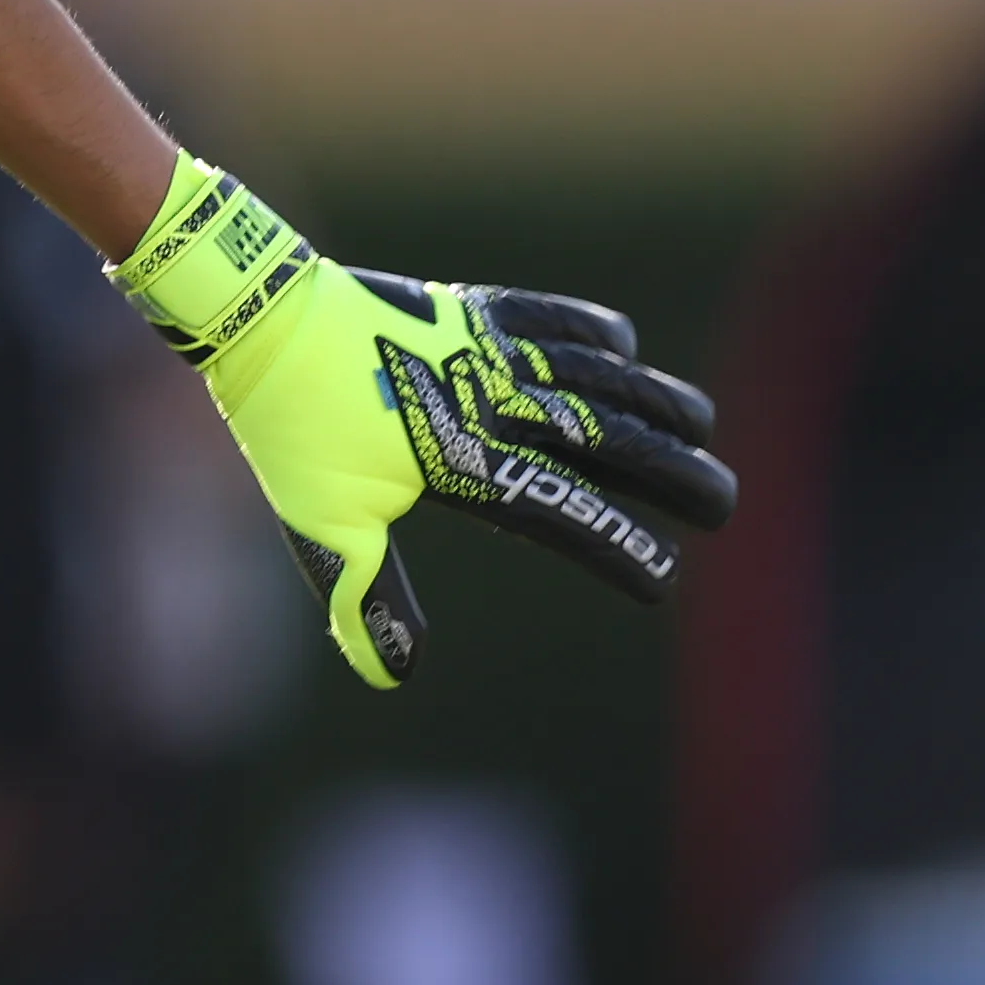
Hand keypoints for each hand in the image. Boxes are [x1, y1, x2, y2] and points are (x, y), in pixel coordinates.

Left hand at [111, 159, 736, 689]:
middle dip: (672, 473)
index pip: (560, 512)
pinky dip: (594, 330)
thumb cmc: (291, 428)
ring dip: (656, 402)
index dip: (615, 545)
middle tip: (723, 505)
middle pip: (606, 439)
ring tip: (705, 426)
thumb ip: (368, 592)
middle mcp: (487, 401)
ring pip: (597, 375)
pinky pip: (550, 317)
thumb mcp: (321, 519)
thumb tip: (394, 674)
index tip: (662, 579)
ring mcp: (484, 350)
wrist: (262, 322)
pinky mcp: (469, 310)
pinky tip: (626, 352)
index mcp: (459, 458)